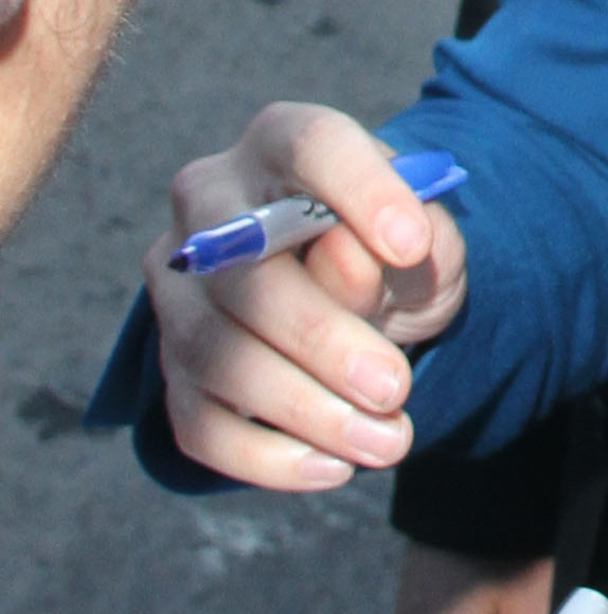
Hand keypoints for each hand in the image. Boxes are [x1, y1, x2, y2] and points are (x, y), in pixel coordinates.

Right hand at [145, 103, 466, 490]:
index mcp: (283, 146)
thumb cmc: (395, 256)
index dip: (358, 191)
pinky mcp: (173, 366)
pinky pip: (199, 421)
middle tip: (394, 389)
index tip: (412, 244)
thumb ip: (410, 240)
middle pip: (244, 272)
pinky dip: (266, 456)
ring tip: (386, 441)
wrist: (366, 301)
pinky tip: (332, 467)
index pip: (310, 146)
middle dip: (323, 339)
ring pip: (215, 353)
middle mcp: (210, 204)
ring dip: (303, 409)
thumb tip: (351, 256)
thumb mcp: (429, 243)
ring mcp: (178, 287)